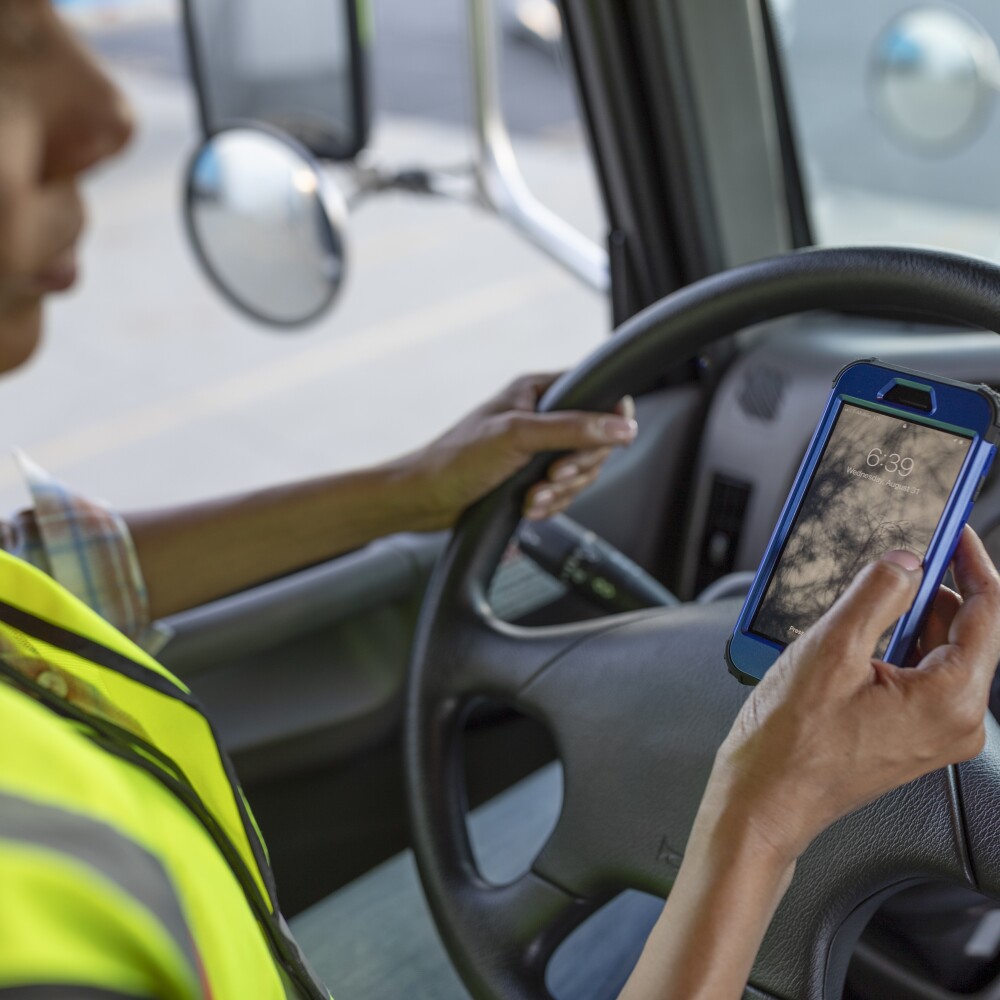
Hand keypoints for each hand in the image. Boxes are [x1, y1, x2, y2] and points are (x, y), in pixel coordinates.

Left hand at [404, 373, 636, 530]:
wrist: (423, 500)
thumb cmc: (456, 459)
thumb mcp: (518, 437)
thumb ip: (572, 429)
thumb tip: (622, 426)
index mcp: (537, 390)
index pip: (597, 394)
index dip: (609, 421)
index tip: (606, 444)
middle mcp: (541, 416)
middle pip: (595, 441)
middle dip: (576, 468)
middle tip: (551, 478)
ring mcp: (538, 449)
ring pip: (581, 472)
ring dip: (560, 492)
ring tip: (532, 498)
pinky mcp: (532, 478)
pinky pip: (565, 493)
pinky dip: (551, 504)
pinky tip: (529, 508)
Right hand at [706, 527, 999, 864]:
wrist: (765, 799)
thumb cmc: (789, 744)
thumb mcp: (830, 649)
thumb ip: (877, 594)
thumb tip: (904, 563)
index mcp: (951, 700)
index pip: (989, 613)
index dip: (972, 563)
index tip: (956, 535)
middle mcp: (958, 722)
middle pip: (970, 633)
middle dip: (935, 592)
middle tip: (894, 567)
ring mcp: (937, 733)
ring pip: (944, 654)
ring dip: (912, 621)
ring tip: (863, 611)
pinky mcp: (915, 737)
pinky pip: (925, 678)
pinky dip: (900, 649)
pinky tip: (861, 643)